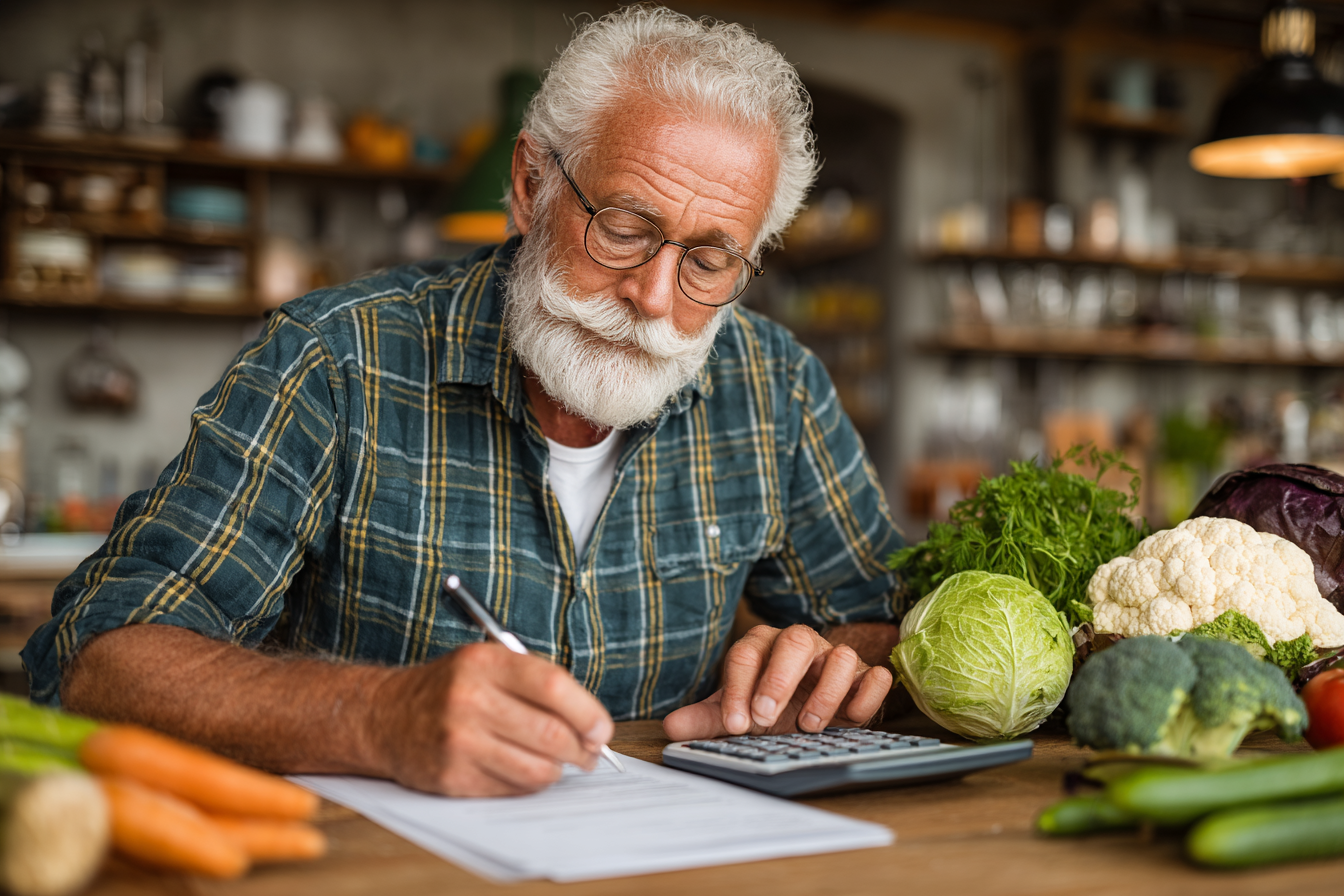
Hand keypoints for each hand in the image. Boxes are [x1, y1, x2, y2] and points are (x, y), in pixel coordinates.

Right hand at [369, 642, 614, 796]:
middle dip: (582, 749)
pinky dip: (529, 783)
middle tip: (589, 753)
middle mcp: (470, 700)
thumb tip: (590, 721)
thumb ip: (536, 682)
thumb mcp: (487, 662)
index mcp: (485, 662)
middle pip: (551, 734)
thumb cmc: (449, 687)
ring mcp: (460, 741)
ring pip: (537, 769)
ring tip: (559, 763)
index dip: (588, 712)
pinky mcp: (452, 776)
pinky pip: (512, 789)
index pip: (553, 687)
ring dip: (558, 770)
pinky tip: (525, 770)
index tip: (601, 729)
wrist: (384, 715)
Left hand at [662, 624, 892, 740]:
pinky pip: (876, 676)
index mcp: (763, 646)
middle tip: (766, 718)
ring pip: (841, 656)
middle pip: (795, 641)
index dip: (738, 688)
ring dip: (826, 693)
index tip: (735, 723)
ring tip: (808, 726)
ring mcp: (836, 659)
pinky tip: (851, 719)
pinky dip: (867, 695)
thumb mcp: (739, 714)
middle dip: (779, 679)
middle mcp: (801, 645)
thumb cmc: (771, 707)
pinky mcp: (866, 678)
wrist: (812, 711)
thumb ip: (707, 718)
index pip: (746, 655)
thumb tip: (671, 726)